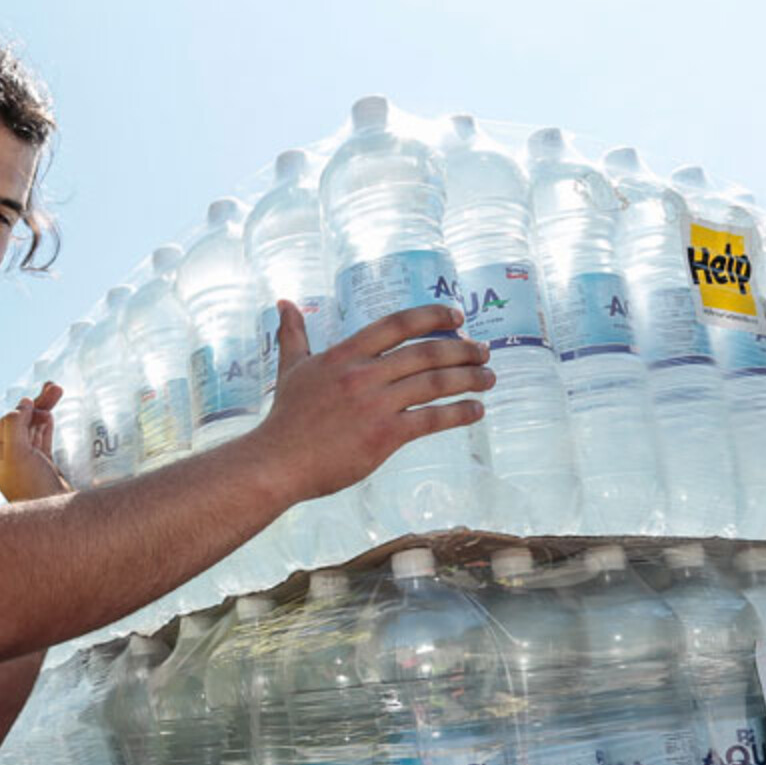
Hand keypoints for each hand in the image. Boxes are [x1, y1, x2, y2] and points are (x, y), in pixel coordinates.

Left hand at [0, 381, 69, 501]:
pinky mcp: (45, 468)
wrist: (56, 518)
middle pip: (22, 424)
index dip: (22, 408)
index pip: (7, 424)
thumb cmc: (33, 488)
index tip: (35, 399)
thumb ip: (15, 426)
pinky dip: (47, 426)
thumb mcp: (17, 454)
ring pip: (35, 430)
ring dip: (44, 410)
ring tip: (57, 391)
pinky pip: (44, 441)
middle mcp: (11, 460)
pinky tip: (51, 414)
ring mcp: (29, 464)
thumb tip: (22, 404)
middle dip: (37, 405)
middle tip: (55, 387)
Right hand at [256, 301, 492, 501]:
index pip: (398, 323)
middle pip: (426, 351)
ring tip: (489, 379)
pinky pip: (431, 419)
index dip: (433, 315)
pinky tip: (476, 410)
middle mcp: (363, 374)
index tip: (458, 315)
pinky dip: (459, 412)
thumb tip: (283, 302)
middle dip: (463, 349)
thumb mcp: (290, 368)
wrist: (276, 463)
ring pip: (435, 382)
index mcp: (345, 354)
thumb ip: (292, 334)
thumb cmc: (285, 418)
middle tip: (484, 351)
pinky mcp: (383, 436)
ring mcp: (375, 404)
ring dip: (469, 378)